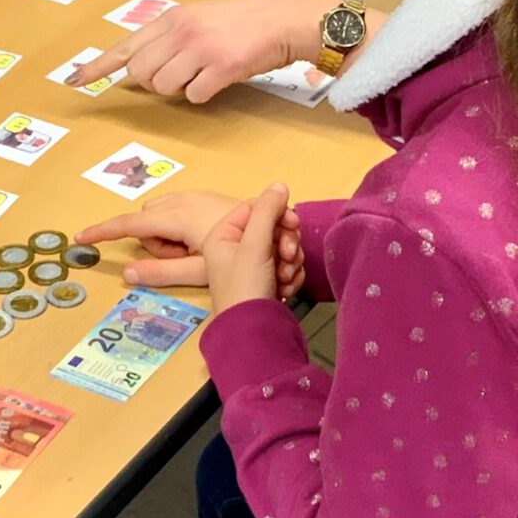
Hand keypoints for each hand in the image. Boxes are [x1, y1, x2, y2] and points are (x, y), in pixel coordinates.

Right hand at [79, 188, 304, 299]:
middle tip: (183, 259)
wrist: (277, 233)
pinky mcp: (207, 198)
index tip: (80, 237)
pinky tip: (209, 242)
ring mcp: (196, 196)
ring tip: (201, 253)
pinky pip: (181, 212)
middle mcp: (183, 200)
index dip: (103, 231)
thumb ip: (162, 270)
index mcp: (177, 215)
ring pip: (166, 217)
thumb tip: (127, 274)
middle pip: (149, 221)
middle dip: (157, 242)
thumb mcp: (200, 269)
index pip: (129, 224)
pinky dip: (185, 229)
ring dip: (173, 237)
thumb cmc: (241, 257)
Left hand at [91, 0, 339, 103]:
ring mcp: (200, 48)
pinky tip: (220, 78)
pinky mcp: (221, 67)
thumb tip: (143, 67)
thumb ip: (170, 38)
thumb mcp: (199, 19)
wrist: (282, 20)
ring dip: (180, 89)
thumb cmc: (243, 23)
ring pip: (164, 87)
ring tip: (203, 73)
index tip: (75, 80)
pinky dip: (204, 95)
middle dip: (155, 83)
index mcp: (172, 18)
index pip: (126, 45)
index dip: (98, 66)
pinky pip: (194, 95)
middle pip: (141, 73)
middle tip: (181, 75)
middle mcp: (181, 30)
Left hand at [206, 184, 291, 314]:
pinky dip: (290, 276)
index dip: (277, 213)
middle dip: (286, 242)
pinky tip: (285, 288)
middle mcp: (235, 248)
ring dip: (290, 261)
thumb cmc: (246, 286)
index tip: (293, 223)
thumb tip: (279, 184)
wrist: (254, 333)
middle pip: (272, 227)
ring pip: (283, 247)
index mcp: (223, 235)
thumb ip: (268, 211)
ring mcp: (252, 266)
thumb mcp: (254, 244)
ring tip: (284, 277)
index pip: (256, 207)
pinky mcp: (267, 282)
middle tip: (288, 256)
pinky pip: (287, 266)